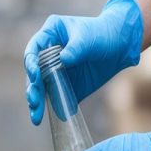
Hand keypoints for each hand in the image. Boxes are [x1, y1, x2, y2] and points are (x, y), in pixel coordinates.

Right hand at [24, 0, 142, 125]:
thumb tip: (64, 61)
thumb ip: (75, 49)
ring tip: (36, 117)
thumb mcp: (87, 37)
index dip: (30, 63)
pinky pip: (59, 98)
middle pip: (34, 74)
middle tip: (34, 101)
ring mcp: (56, 72)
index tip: (34, 75)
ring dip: (39, 103)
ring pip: (43, 89)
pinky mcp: (68, 86)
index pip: (33, 51)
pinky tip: (55, 118)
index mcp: (49, 36)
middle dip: (33, 89)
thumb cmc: (101, 32)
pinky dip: (57, 108)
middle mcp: (48, 56)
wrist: (120, 44)